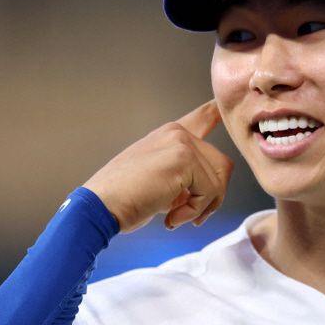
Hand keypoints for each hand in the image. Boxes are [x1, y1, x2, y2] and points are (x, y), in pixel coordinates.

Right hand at [82, 100, 232, 233]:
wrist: (101, 206)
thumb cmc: (124, 199)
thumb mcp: (161, 184)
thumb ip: (185, 180)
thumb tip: (210, 194)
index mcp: (169, 136)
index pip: (201, 118)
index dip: (216, 113)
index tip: (223, 106)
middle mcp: (177, 133)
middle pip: (222, 165)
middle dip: (212, 198)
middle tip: (191, 217)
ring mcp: (181, 143)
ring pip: (219, 180)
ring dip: (202, 207)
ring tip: (177, 217)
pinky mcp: (184, 159)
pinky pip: (210, 192)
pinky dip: (193, 212)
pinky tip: (170, 217)